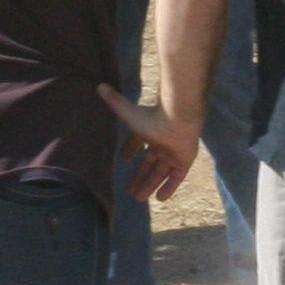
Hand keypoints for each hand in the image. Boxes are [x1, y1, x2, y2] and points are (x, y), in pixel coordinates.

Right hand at [102, 85, 201, 199]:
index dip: (130, 150)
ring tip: (138, 199)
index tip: (124, 159)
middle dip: (139, 176)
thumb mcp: (128, 112)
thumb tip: (100, 85)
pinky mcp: (183, 162)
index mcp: (148, 132)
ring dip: (149, 185)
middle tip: (129, 190)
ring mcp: (172, 154)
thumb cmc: (152, 117)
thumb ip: (114, 101)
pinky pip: (175, 178)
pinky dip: (168, 187)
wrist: (178, 119)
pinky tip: (159, 199)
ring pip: (159, 173)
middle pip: (149, 164)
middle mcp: (160, 144)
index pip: (137, 143)